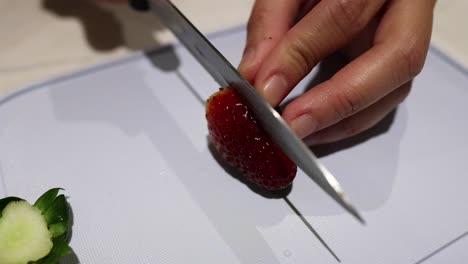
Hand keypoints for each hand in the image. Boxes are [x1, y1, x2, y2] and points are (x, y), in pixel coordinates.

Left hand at [239, 0, 435, 144]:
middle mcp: (410, 7)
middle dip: (338, 102)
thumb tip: (253, 77)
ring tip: (297, 134)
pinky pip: (384, 99)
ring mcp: (413, 37)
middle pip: (397, 60)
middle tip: (292, 127)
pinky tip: (314, 128)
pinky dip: (346, 120)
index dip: (301, 55)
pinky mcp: (398, 63)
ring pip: (395, 89)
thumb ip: (270, 22)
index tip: (266, 90)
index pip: (344, 14)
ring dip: (342, 121)